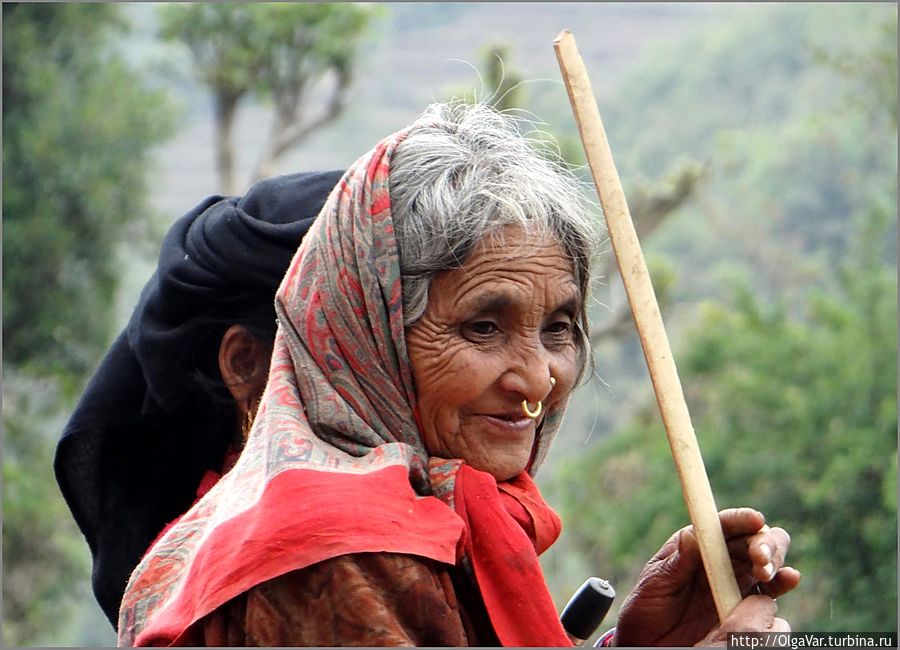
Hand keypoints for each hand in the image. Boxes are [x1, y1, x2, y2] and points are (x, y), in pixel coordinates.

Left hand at [612, 508, 800, 646]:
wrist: (651, 638)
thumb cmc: (649, 603)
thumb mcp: (656, 580)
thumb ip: (676, 561)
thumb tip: (691, 534)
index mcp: (698, 543)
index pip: (724, 524)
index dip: (741, 518)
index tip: (754, 519)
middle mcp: (723, 558)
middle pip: (755, 539)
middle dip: (764, 542)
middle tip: (759, 556)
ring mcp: (738, 581)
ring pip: (768, 561)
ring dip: (774, 561)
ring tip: (765, 572)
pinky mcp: (748, 606)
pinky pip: (771, 591)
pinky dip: (783, 582)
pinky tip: (789, 579)